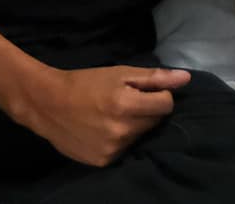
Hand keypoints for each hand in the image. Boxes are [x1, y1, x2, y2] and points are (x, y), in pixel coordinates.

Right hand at [14, 64, 188, 166]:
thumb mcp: (120, 73)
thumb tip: (186, 79)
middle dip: (145, 111)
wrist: (48, 104)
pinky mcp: (104, 161)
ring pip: (139, 136)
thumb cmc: (86, 83)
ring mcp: (112, 149)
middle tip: (123, 102)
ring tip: (110, 116)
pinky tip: (102, 130)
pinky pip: (124, 150)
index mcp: (126, 104)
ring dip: (132, 126)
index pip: (166, 105)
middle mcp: (121, 131)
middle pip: (154, 122)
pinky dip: (119, 140)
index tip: (142, 91)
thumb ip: (155, 78)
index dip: (158, 96)